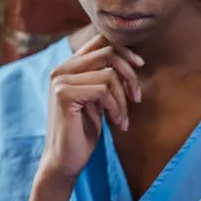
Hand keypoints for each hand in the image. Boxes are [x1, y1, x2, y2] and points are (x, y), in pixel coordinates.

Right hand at [40, 34, 143, 183]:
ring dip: (123, 100)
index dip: (124, 50)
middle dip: (130, 75)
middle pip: (108, 52)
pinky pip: (103, 90)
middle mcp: (61, 69)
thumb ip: (105, 75)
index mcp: (69, 67)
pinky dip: (116, 107)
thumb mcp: (99, 98)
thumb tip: (130, 56)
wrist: (66, 160)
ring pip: (109, 75)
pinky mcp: (63, 94)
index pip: (100, 41)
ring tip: (122, 118)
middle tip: (136, 98)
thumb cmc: (84, 130)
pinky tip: (115, 122)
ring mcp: (60, 80)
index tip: (140, 65)